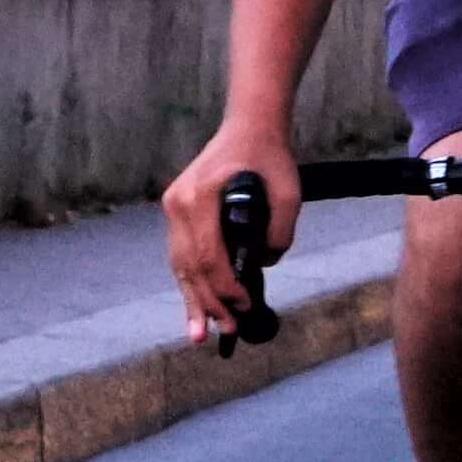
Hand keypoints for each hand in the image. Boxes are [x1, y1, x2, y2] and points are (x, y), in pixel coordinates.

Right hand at [159, 119, 300, 344]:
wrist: (249, 127)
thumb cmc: (269, 157)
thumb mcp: (288, 193)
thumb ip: (279, 233)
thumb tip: (263, 265)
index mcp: (201, 195)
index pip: (208, 256)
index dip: (226, 287)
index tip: (245, 304)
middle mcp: (180, 202)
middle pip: (189, 265)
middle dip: (208, 303)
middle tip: (226, 330)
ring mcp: (173, 206)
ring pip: (180, 264)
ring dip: (193, 300)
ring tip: (201, 333)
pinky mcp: (176, 210)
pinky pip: (181, 254)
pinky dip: (189, 282)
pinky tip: (195, 308)